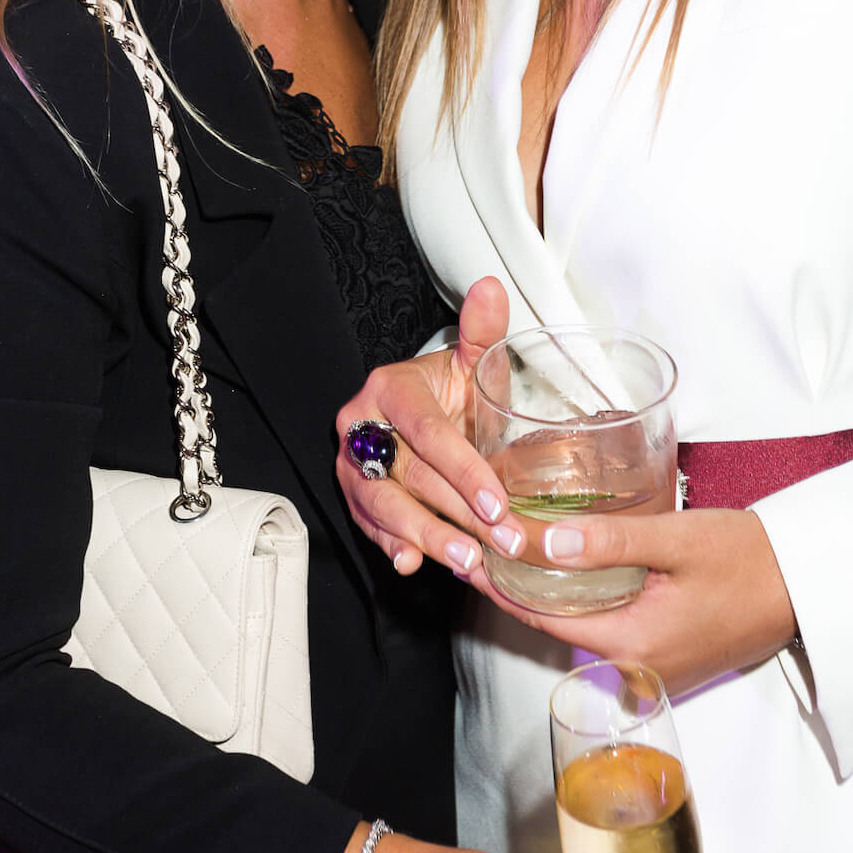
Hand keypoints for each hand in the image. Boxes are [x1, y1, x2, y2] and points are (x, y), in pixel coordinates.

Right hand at [335, 278, 529, 578]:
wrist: (416, 414)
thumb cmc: (448, 392)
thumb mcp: (469, 363)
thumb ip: (483, 331)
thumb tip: (492, 286)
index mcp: (389, 390)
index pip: (428, 435)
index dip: (464, 471)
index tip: (499, 503)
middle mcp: (360, 427)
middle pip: (411, 477)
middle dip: (460, 514)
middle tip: (501, 542)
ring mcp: (351, 466)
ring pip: (386, 507)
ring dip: (429, 539)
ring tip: (468, 563)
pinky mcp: (352, 497)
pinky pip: (369, 527)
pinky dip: (392, 548)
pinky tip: (414, 565)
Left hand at [469, 506, 798, 699]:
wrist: (809, 585)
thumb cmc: (749, 559)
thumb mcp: (676, 540)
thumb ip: (609, 543)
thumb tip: (540, 541)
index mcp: (630, 643)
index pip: (538, 615)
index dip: (497, 582)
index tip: (464, 550)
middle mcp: (634, 666)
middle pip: (553, 621)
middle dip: (514, 581)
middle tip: (480, 536)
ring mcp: (651, 665)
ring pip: (579, 623)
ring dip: (545, 587)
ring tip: (509, 543)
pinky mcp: (667, 653)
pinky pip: (607, 626)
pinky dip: (579, 596)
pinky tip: (567, 563)